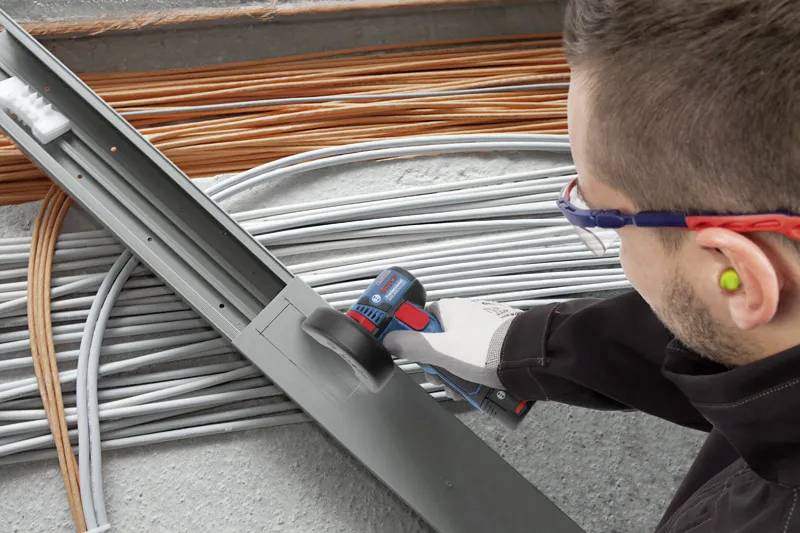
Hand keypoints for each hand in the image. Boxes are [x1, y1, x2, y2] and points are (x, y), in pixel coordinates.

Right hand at [383, 299, 521, 389]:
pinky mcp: (495, 344)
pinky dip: (471, 375)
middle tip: (441, 380)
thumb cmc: (486, 350)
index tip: (416, 358)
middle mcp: (465, 316)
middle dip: (437, 366)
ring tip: (461, 389)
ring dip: (454, 375)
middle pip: (438, 343)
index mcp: (450, 309)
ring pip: (456, 355)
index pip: (420, 322)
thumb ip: (412, 345)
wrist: (528, 358)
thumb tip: (388, 340)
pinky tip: (475, 387)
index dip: (414, 342)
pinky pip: (474, 360)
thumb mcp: (442, 350)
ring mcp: (481, 330)